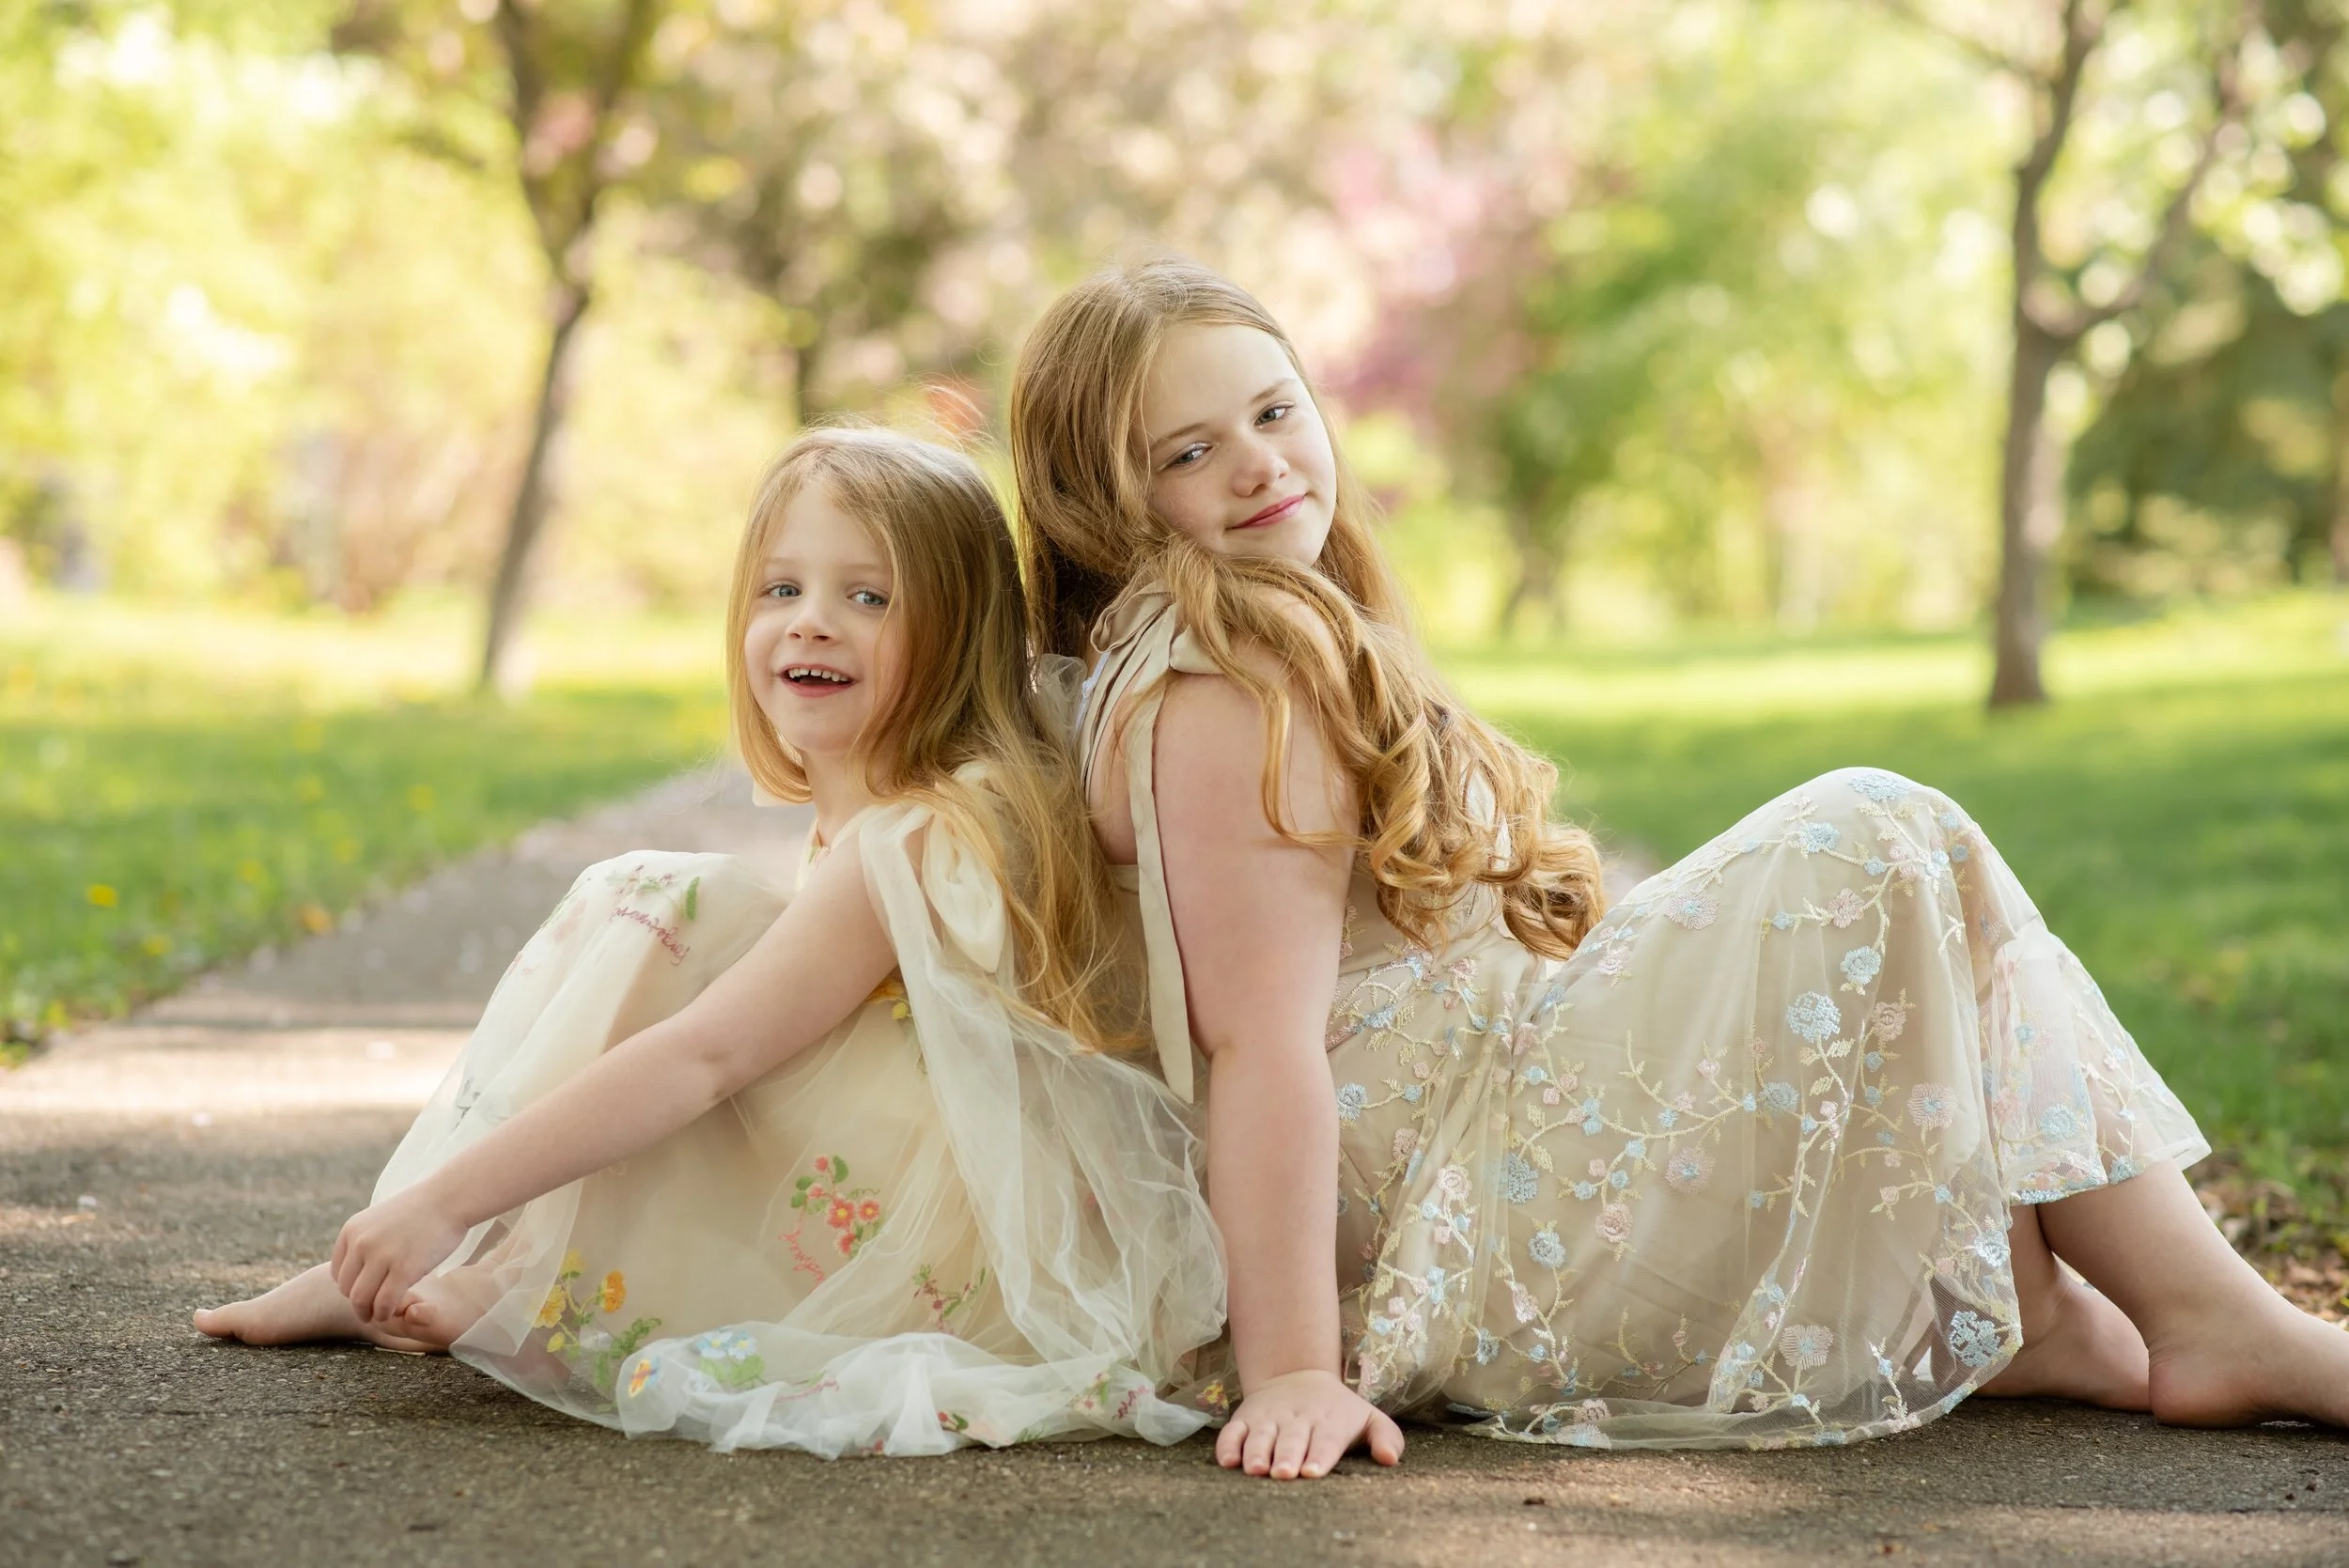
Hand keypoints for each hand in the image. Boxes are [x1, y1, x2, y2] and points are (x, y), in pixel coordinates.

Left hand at [329, 1184, 466, 1323]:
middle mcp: (361, 1243)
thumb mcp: (379, 1219)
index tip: (365, 1292)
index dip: (350, 1287)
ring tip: (378, 1316)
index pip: (338, 1272)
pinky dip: (384, 1313)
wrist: (449, 1198)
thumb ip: (364, 1241)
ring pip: (361, 1299)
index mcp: (352, 1230)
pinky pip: (385, 1302)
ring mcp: (382, 1256)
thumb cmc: (420, 1210)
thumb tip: (358, 1268)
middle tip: (370, 1311)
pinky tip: (391, 1313)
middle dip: (357, 1303)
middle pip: (346, 1288)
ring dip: (368, 1313)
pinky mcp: (404, 1269)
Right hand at [1215, 1368, 1404, 1478]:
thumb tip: (1390, 1459)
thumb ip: (1386, 1437)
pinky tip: (1228, 1461)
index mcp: (1329, 1421)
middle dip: (1286, 1456)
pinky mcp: (1246, 1418)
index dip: (1319, 1455)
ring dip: (1257, 1452)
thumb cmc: (1339, 1411)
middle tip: (1284, 1473)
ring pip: (1260, 1435)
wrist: (1298, 1375)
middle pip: (1291, 1439)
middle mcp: (1298, 1418)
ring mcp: (1269, 1418)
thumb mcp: (1368, 1418)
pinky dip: (1228, 1445)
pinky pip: (1232, 1431)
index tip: (1312, 1471)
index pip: (1326, 1439)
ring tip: (1256, 1469)